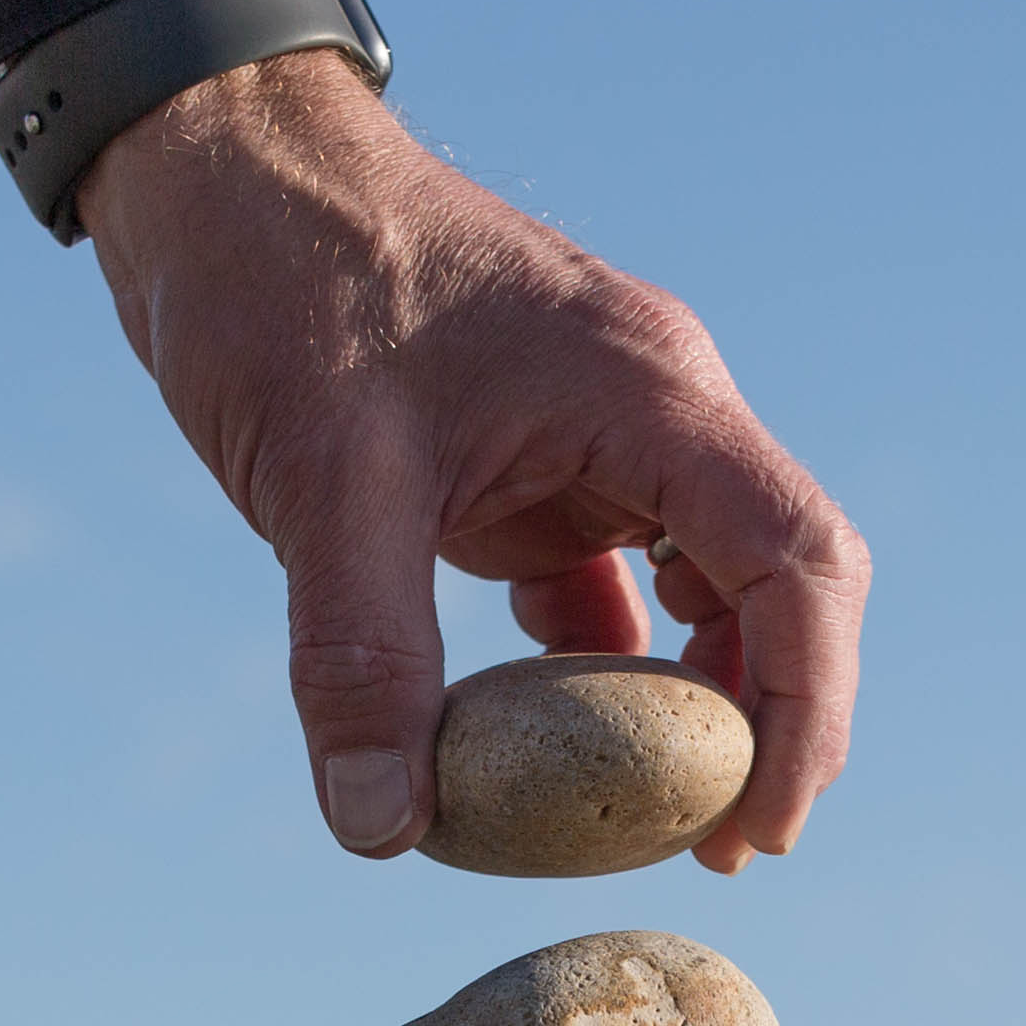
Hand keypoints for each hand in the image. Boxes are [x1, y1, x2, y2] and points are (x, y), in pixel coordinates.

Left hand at [78, 50, 867, 872]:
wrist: (213, 172)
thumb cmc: (281, 282)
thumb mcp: (318, 480)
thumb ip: (358, 660)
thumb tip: (380, 831)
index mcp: (650, 395)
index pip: (800, 564)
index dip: (811, 709)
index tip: (760, 830)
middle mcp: (655, 411)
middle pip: (783, 583)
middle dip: (775, 723)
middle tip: (726, 853)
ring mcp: (601, 436)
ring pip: (706, 589)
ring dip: (695, 705)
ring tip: (651, 822)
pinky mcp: (537, 462)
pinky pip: (606, 587)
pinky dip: (596, 672)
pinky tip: (545, 754)